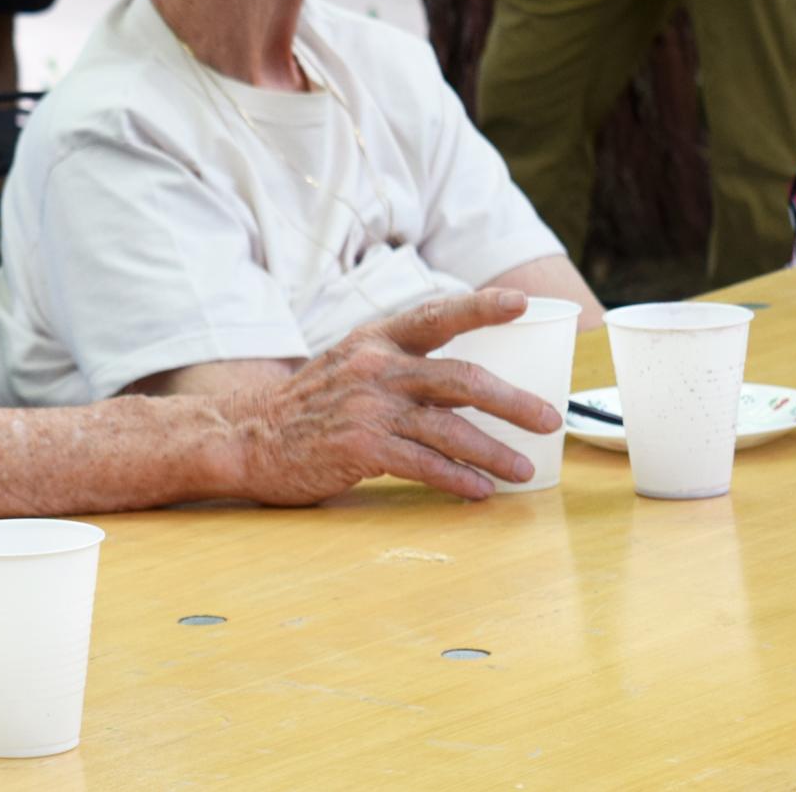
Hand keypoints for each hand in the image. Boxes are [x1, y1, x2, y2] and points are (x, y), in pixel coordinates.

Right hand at [221, 290, 558, 504]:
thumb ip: (399, 364)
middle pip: (461, 380)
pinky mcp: (360, 448)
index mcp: (375, 339)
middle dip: (513, 400)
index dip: (482, 307)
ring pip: (450, 429)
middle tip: (548, 418)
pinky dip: (458, 479)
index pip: (437, 314)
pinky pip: (424, 464)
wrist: (248, 437)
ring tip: (523, 468)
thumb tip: (466, 384)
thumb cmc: (308, 405)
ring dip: (494, 451)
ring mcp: (368, 408)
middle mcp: (375, 367)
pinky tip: (480, 491)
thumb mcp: (350, 364)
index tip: (522, 304)